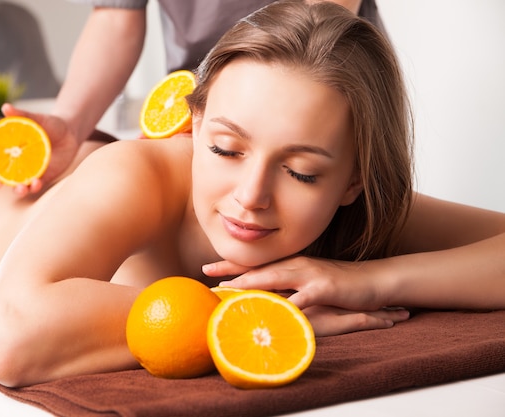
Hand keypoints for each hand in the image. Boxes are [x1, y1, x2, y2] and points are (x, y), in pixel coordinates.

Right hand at [0, 103, 80, 196]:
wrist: (71, 134)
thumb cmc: (50, 124)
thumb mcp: (37, 119)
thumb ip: (22, 115)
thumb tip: (5, 107)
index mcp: (7, 147)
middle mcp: (14, 162)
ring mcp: (27, 172)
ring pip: (15, 185)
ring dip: (15, 189)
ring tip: (19, 188)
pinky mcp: (42, 178)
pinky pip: (34, 186)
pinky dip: (34, 187)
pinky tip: (36, 183)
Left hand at [203, 257, 408, 335]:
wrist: (374, 280)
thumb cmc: (340, 286)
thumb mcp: (310, 285)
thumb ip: (289, 290)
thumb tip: (266, 299)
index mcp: (291, 265)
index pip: (256, 265)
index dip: (231, 266)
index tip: (207, 269)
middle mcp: (297, 265)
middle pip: (259, 269)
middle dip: (232, 272)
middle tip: (208, 276)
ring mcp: (310, 274)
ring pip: (275, 278)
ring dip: (251, 284)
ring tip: (229, 291)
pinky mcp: (325, 287)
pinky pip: (304, 298)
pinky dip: (288, 305)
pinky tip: (274, 312)